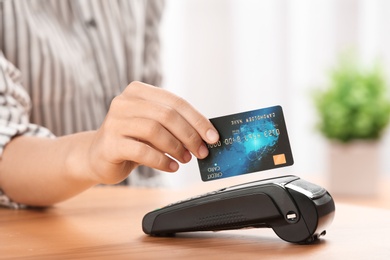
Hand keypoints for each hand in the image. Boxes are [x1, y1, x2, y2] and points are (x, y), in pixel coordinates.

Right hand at [88, 81, 219, 183]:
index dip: (197, 119)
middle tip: (201, 152)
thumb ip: (174, 126)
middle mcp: (124, 102)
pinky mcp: (110, 143)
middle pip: (167, 115)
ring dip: (176, 147)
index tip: (213, 137)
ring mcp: (114, 121)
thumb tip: (205, 136)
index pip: (175, 102)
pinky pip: (142, 151)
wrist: (98, 156)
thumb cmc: (132, 140)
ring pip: (154, 130)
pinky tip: (171, 167)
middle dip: (189, 135)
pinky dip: (162, 160)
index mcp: (138, 91)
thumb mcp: (154, 127)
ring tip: (185, 159)